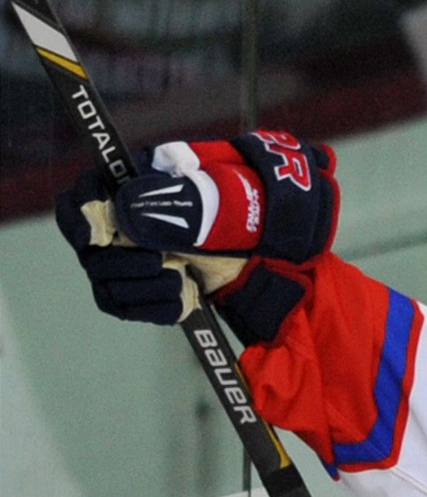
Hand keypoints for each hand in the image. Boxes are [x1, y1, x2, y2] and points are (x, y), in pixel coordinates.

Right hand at [54, 131, 337, 342]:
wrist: (276, 249)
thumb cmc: (248, 212)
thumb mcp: (220, 200)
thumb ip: (176, 202)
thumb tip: (132, 210)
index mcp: (135, 188)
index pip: (82, 199)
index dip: (80, 214)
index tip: (92, 234)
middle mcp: (126, 225)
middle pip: (91, 250)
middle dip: (121, 261)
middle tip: (157, 263)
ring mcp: (134, 259)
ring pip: (107, 283)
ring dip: (139, 288)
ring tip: (178, 281)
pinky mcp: (147, 290)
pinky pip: (128, 306)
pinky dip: (154, 308)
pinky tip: (183, 299)